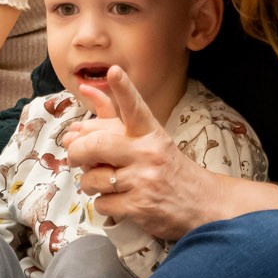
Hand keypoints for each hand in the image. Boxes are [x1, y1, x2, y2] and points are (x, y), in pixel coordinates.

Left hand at [64, 66, 216, 240]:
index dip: (123, 89)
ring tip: (106, 183)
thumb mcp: (148, 139)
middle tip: (75, 157)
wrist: (201, 203)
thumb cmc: (167, 168)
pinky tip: (118, 201)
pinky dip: (103, 204)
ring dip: (90, 183)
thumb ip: (114, 118)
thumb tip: (86, 90)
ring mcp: (144, 180)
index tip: (114, 71)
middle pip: (95, 146)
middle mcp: (148, 152)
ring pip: (92, 178)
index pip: (135, 108)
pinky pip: (101, 203)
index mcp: (150, 133)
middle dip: (77, 153)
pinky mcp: (140, 206)